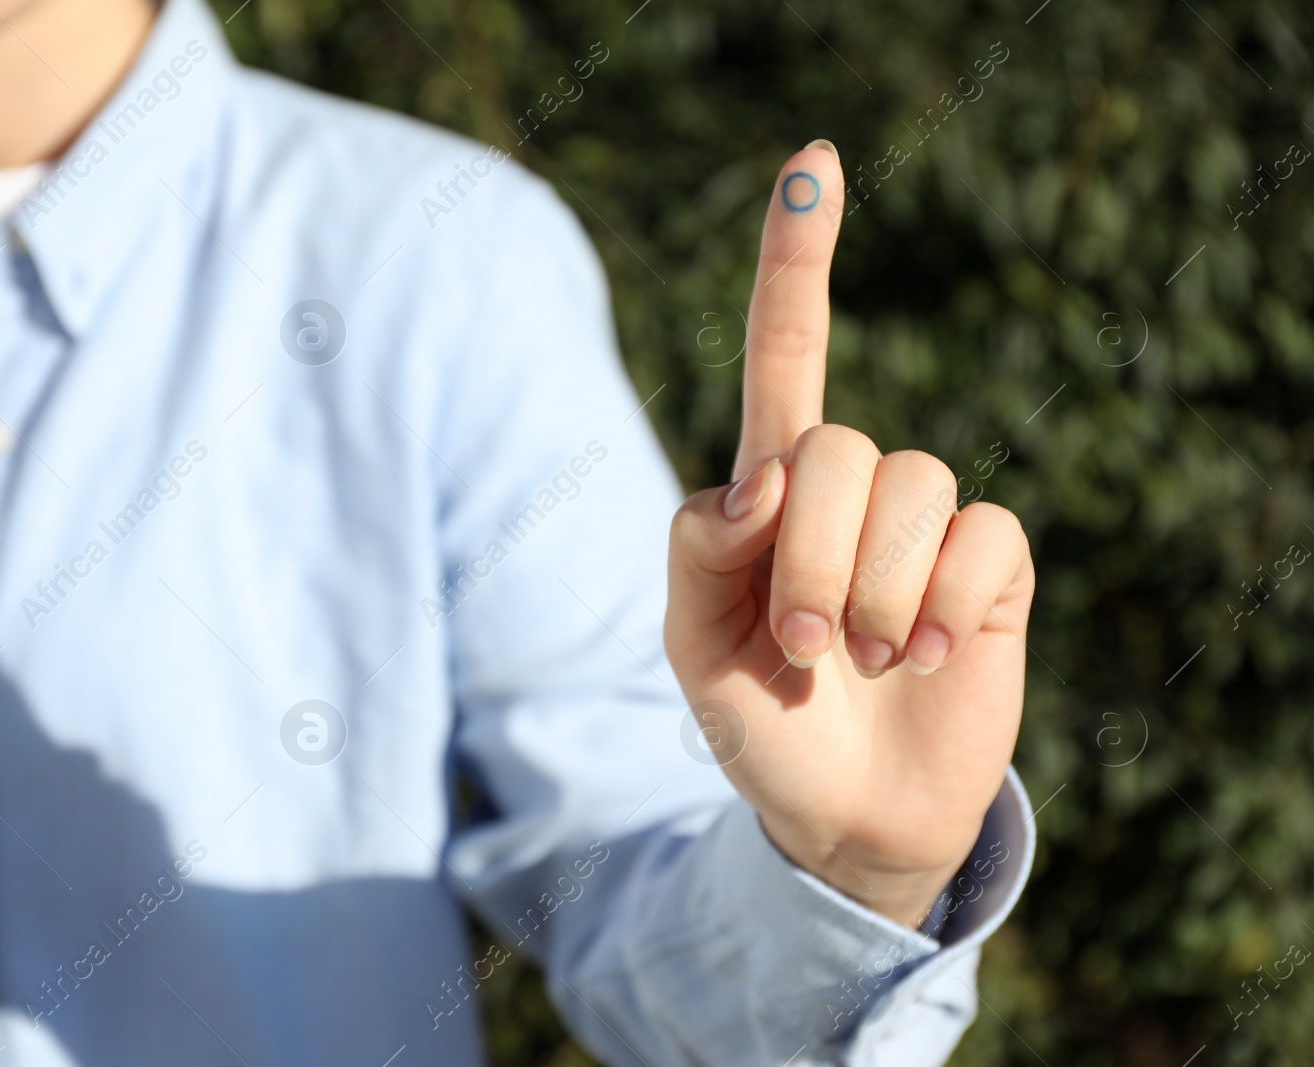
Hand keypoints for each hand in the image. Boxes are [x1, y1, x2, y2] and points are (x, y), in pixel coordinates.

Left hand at [664, 141, 1033, 928]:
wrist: (841, 815)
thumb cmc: (759, 721)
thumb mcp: (692, 648)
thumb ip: (698, 553)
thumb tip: (761, 479)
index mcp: (768, 492)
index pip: (784, 356)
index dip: (794, 260)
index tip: (811, 162)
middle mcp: (851, 488)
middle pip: (839, 448)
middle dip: (812, 560)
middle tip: (807, 642)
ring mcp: (927, 525)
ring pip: (916, 486)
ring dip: (877, 592)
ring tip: (868, 657)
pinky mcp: (993, 567)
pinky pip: (986, 534)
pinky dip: (945, 604)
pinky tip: (929, 655)